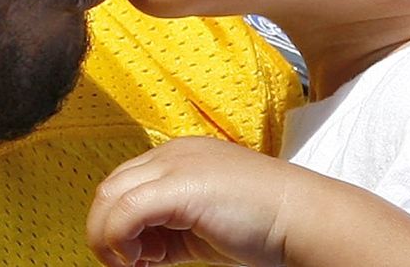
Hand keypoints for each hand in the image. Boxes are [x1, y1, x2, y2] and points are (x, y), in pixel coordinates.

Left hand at [86, 136, 294, 266]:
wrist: (302, 217)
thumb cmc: (265, 224)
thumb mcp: (206, 222)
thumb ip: (171, 229)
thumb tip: (140, 250)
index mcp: (179, 156)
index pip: (125, 183)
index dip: (117, 221)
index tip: (133, 255)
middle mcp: (172, 154)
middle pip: (110, 188)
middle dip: (106, 230)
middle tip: (123, 263)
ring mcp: (173, 166)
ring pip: (109, 198)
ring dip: (108, 238)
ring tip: (132, 264)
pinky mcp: (177, 187)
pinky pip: (125, 213)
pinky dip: (119, 240)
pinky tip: (142, 260)